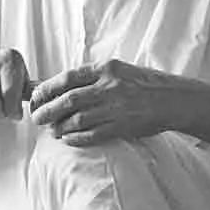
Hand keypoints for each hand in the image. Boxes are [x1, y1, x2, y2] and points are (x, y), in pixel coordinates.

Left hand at [29, 60, 175, 144]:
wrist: (173, 99)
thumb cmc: (144, 84)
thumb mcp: (119, 70)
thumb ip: (94, 77)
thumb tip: (63, 87)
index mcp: (106, 68)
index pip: (67, 78)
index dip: (47, 89)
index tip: (36, 97)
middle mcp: (109, 86)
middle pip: (68, 100)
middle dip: (47, 110)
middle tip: (37, 118)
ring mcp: (116, 107)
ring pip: (77, 119)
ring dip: (60, 127)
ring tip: (51, 131)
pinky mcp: (123, 126)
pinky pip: (93, 134)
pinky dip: (76, 138)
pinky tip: (67, 140)